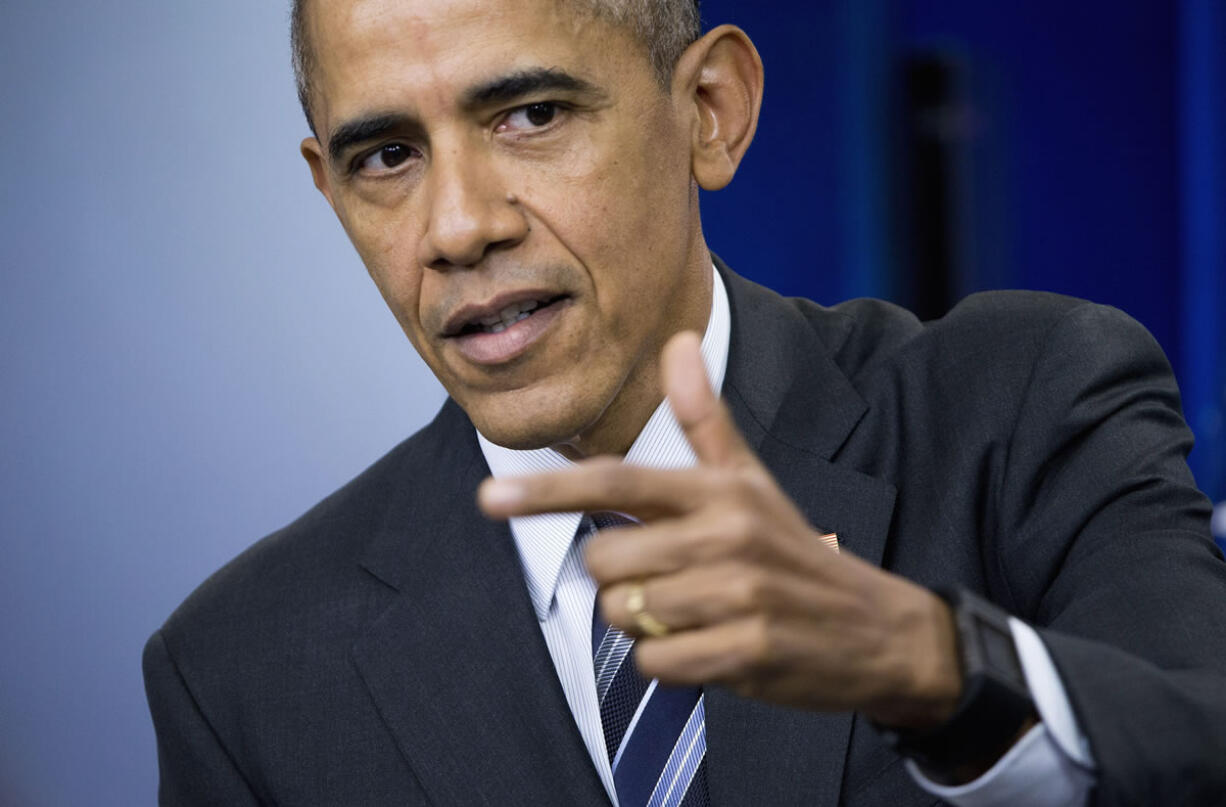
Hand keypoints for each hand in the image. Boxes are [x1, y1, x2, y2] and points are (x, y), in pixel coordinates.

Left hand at [479, 332, 961, 729]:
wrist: (876, 629)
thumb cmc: (791, 549)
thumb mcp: (750, 479)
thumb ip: (704, 416)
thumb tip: (678, 341)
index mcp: (719, 490)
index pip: (618, 483)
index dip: (547, 490)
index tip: (490, 497)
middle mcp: (728, 536)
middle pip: (604, 561)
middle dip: (618, 578)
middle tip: (667, 579)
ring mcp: (740, 596)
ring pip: (625, 614)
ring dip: (644, 623)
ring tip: (694, 612)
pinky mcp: (749, 652)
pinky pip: (656, 663)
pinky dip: (668, 663)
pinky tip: (707, 647)